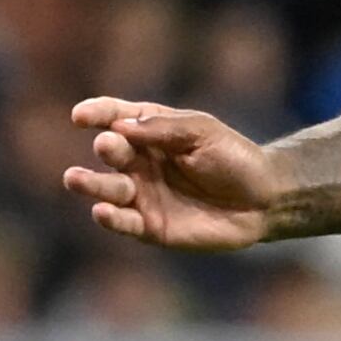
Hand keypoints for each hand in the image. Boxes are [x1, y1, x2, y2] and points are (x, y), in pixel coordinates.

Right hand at [63, 99, 279, 251]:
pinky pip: (124, 223)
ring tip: (76, 179)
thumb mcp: (202, 133)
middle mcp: (139, 162)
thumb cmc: (234, 158)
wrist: (264, 198)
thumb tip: (119, 126)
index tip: (81, 117)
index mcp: (149, 132)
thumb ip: (163, 128)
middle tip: (109, 147)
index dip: (95, 114)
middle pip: (108, 152)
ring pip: (106, 189)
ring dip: (90, 184)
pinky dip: (110, 219)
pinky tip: (102, 211)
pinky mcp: (151, 226)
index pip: (113, 117)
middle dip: (106, 148)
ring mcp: (143, 195)